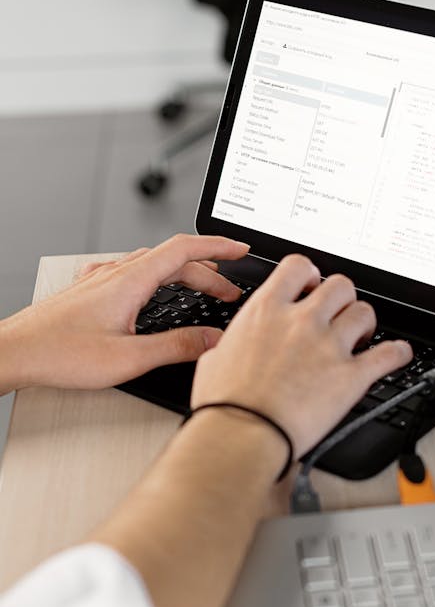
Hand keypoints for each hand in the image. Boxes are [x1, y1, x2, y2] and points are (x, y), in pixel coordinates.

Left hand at [0, 234, 249, 392]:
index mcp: (130, 281)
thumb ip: (177, 348)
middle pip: (173, 258)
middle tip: (229, 292)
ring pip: (152, 264)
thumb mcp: (129, 358)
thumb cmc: (60, 354)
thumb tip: (213, 340)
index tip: (240, 250)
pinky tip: (152, 288)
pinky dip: (155, 276)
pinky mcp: (90, 290)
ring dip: (183, 272)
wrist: (16, 352)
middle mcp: (116, 273)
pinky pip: (131, 271)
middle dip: (208, 271)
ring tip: (201, 287)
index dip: (217, 247)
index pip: (184, 249)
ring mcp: (101, 279)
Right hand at [191, 254, 412, 457]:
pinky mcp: (351, 377)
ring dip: (365, 322)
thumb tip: (225, 349)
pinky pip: (388, 354)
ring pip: (364, 312)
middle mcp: (301, 321)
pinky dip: (398, 353)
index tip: (311, 285)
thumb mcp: (214, 361)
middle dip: (342, 298)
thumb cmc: (225, 405)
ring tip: (362, 336)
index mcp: (266, 311)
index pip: (297, 267)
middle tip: (339, 314)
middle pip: (339, 285)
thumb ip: (228, 346)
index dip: (309, 274)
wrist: (242, 435)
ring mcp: (329, 347)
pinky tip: (398, 355)